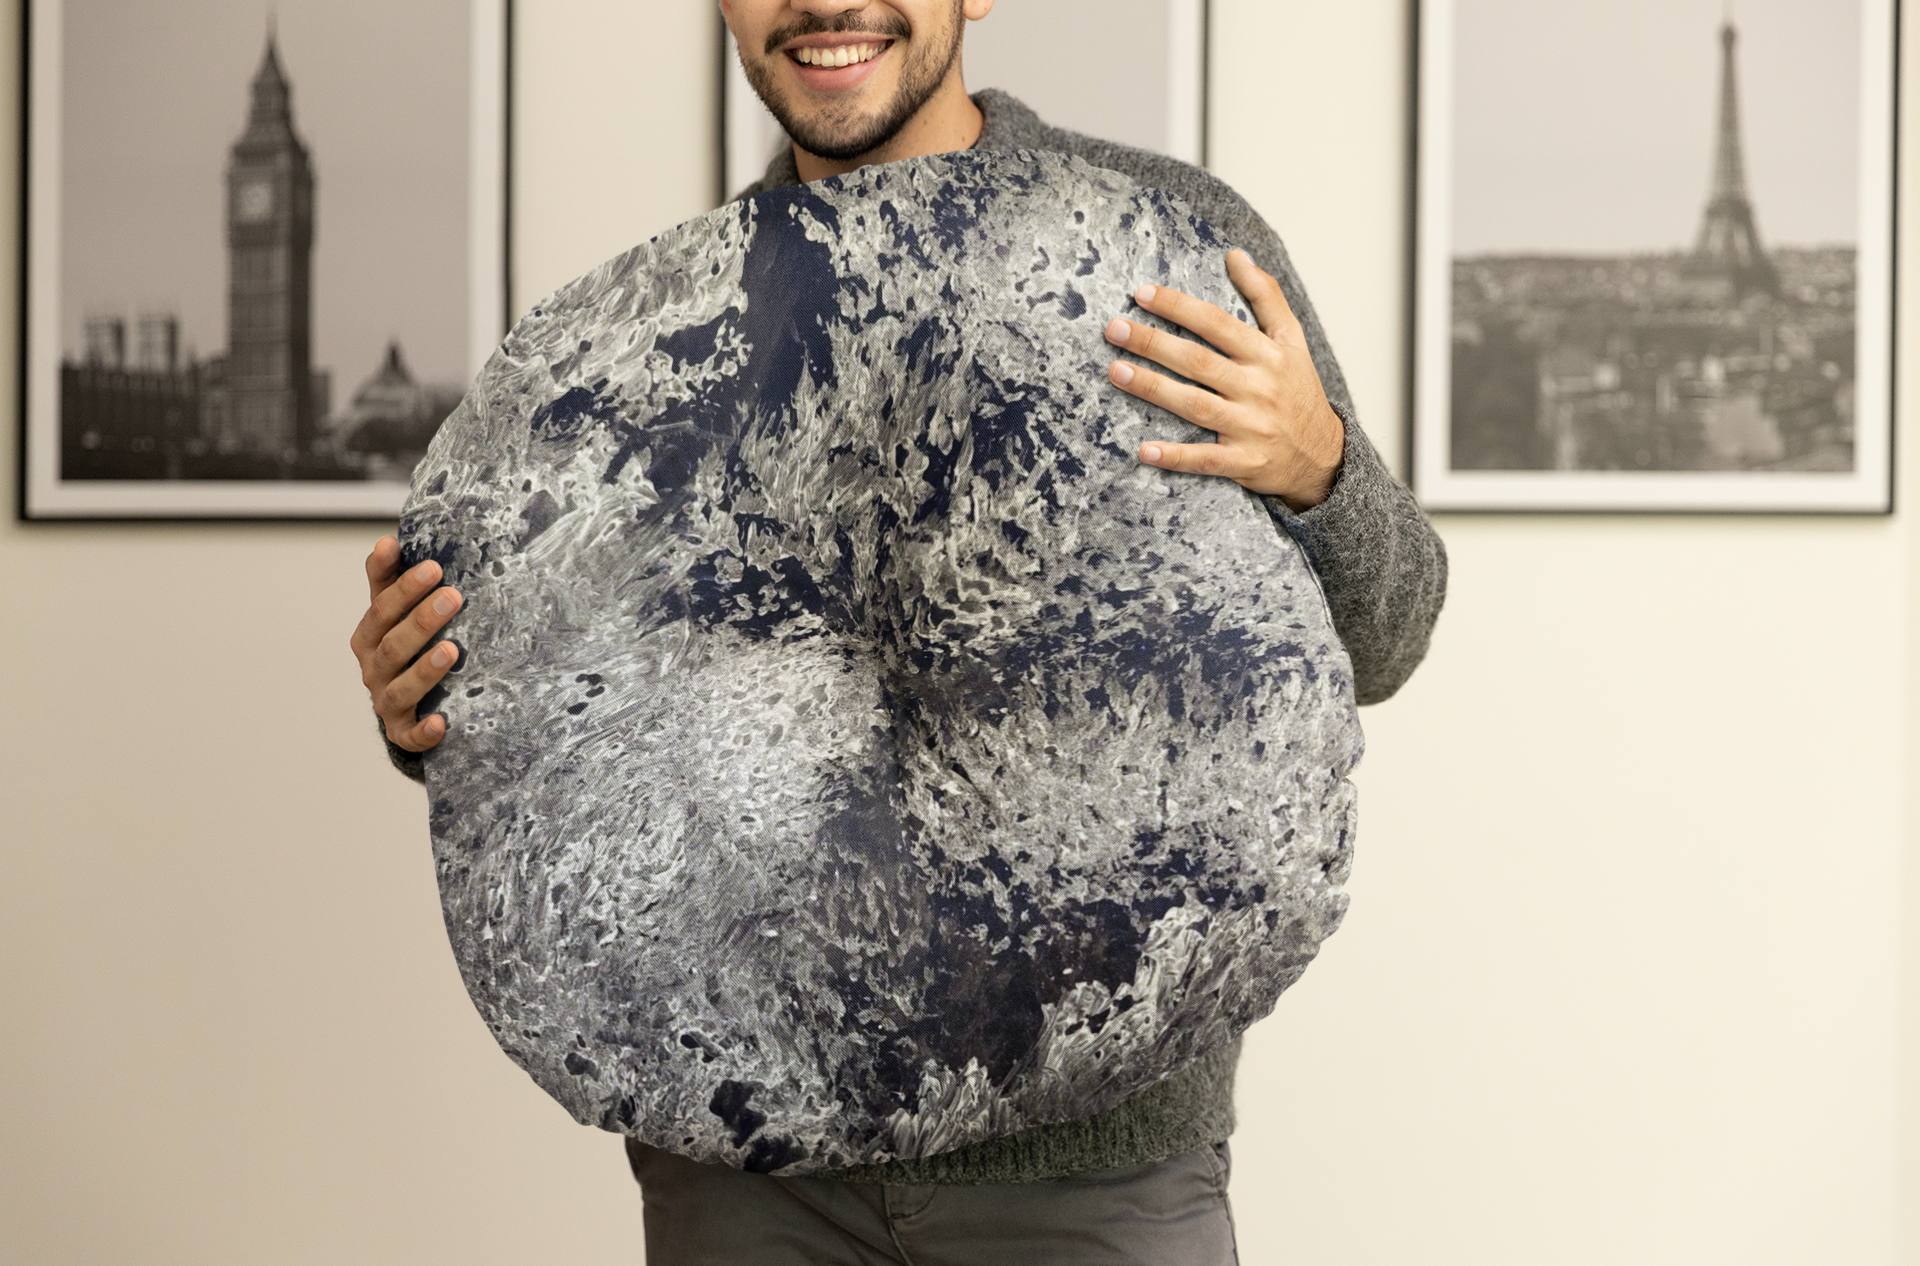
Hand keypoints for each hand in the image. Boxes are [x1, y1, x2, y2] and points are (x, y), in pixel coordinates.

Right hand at [350, 536, 462, 752]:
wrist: (404, 703)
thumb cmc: (403, 646)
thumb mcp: (394, 612)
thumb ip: (388, 578)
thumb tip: (388, 539)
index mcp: (369, 635)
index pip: (381, 608)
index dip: (403, 588)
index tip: (433, 566)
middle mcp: (373, 668)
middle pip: (392, 645)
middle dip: (421, 620)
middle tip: (453, 596)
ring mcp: (386, 701)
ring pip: (400, 687)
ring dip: (425, 669)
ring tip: (452, 650)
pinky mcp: (401, 732)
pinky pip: (410, 735)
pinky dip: (424, 730)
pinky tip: (442, 722)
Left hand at [1104, 248, 1344, 509]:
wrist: (1324, 454)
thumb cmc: (1298, 390)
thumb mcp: (1292, 339)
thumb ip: (1266, 295)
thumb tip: (1236, 255)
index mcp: (1267, 354)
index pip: (1215, 323)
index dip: (1178, 307)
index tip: (1141, 294)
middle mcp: (1258, 387)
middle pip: (1197, 361)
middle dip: (1153, 343)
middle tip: (1114, 328)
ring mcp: (1251, 426)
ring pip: (1194, 405)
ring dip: (1153, 388)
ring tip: (1116, 371)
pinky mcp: (1244, 462)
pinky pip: (1205, 459)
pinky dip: (1175, 456)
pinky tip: (1144, 450)